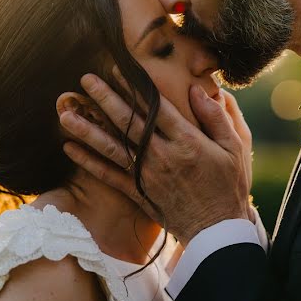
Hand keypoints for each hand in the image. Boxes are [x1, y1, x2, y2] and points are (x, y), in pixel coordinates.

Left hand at [59, 73, 250, 245]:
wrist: (217, 231)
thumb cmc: (229, 186)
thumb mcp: (234, 148)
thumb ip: (216, 116)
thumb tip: (197, 89)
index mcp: (187, 141)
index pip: (156, 107)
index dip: (134, 87)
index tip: (117, 69)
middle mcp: (163, 156)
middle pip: (129, 122)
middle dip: (105, 98)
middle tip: (85, 80)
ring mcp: (148, 176)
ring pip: (112, 147)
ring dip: (87, 129)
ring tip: (65, 112)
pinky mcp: (139, 193)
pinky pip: (109, 176)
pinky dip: (88, 162)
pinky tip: (69, 148)